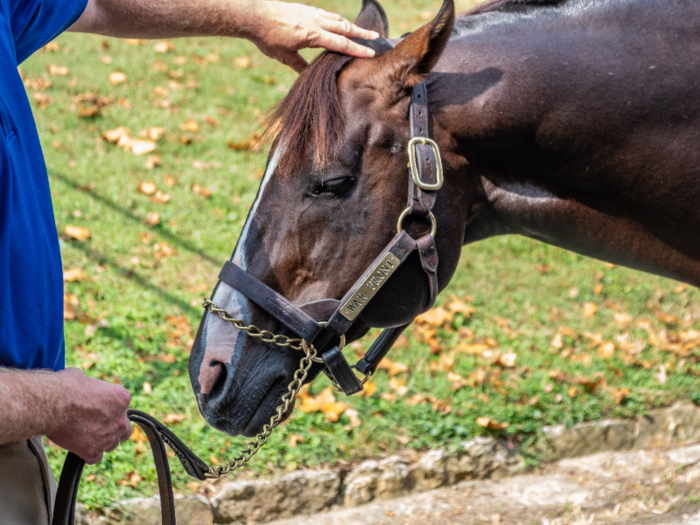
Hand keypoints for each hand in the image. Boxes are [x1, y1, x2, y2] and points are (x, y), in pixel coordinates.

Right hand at [47, 368, 131, 463]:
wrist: (50, 405)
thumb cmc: (64, 387)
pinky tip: (78, 447)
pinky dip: (88, 454)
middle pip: (125, 430)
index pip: (123, 409)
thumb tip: (85, 387)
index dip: (110, 411)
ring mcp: (108, 438)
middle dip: (114, 429)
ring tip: (85, 437)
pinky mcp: (93, 452)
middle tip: (98, 427)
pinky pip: (95, 458)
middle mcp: (120, 419)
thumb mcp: (84, 377)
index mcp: (122, 398)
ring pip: (111, 445)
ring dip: (101, 442)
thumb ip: (92, 387)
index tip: (98, 412)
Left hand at [249, 1, 378, 71]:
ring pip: (336, 18)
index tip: (370, 53)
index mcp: (312, 35)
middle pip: (344, 27)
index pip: (340, 43)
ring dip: (351, 25)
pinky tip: (339, 23)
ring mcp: (310, 13)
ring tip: (361, 31)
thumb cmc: (267, 37)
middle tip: (375, 37)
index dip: (356, 49)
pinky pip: (326, 14)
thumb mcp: (284, 56)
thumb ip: (299, 64)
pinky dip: (336, 19)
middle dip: (361, 33)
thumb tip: (309, 74)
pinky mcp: (305, 9)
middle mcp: (314, 21)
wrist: (253, 15)